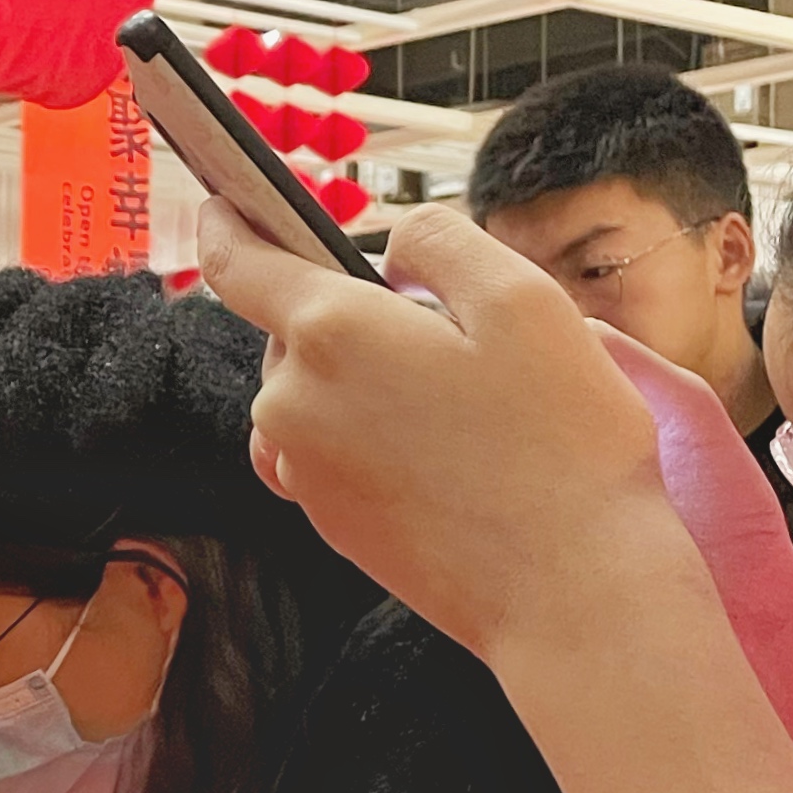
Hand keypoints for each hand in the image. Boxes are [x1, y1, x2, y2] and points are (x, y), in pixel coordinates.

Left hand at [194, 199, 675, 664]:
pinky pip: (332, 450)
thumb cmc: (561, 445)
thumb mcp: (522, 299)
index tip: (224, 201)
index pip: (238, 261)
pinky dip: (373, 437)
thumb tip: (392, 250)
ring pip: (316, 392)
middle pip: (298, 329)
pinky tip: (445, 461)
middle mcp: (292, 403)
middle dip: (360, 319)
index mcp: (330, 332)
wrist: (568, 591)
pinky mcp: (327, 521)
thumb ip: (440, 241)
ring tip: (460, 415)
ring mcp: (303, 469)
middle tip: (455, 347)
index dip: (229, 222)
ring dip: (367, 383)